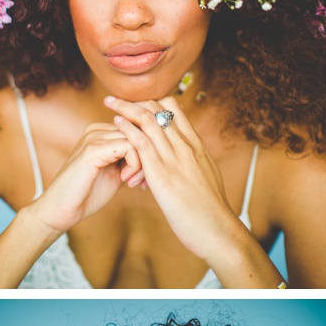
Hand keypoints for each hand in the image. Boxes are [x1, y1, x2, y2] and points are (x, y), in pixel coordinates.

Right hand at [27, 120, 142, 234]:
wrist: (63, 210)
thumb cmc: (90, 193)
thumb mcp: (117, 170)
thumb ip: (132, 156)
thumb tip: (158, 148)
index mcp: (101, 131)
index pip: (138, 129)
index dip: (147, 150)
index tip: (144, 174)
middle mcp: (96, 129)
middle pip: (140, 132)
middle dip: (148, 157)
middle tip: (141, 180)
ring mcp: (94, 137)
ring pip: (138, 138)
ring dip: (143, 163)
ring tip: (132, 181)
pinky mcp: (93, 149)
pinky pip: (131, 146)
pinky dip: (135, 165)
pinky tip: (126, 180)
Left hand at [103, 96, 242, 265]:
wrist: (216, 227)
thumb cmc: (210, 208)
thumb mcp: (205, 177)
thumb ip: (194, 164)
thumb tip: (187, 161)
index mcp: (197, 146)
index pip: (176, 111)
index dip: (154, 102)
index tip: (137, 102)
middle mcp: (187, 145)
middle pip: (161, 109)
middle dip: (137, 100)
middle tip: (117, 98)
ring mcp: (175, 156)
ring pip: (149, 119)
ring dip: (126, 107)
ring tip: (109, 102)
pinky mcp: (162, 171)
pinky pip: (142, 140)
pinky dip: (127, 128)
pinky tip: (115, 123)